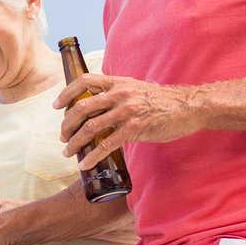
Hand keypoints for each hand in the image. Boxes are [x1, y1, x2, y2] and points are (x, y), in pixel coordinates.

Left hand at [55, 73, 199, 168]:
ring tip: (68, 152)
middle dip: (67, 125)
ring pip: (90, 128)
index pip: (84, 81)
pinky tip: (84, 164)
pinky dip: (91, 156)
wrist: (189, 107)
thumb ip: (116, 93)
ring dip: (74, 143)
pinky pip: (106, 145)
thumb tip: (96, 105)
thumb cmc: (161, 101)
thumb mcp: (136, 88)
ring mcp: (126, 112)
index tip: (56, 106)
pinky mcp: (134, 129)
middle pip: (81, 108)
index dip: (66, 93)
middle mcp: (120, 94)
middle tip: (62, 137)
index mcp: (118, 82)